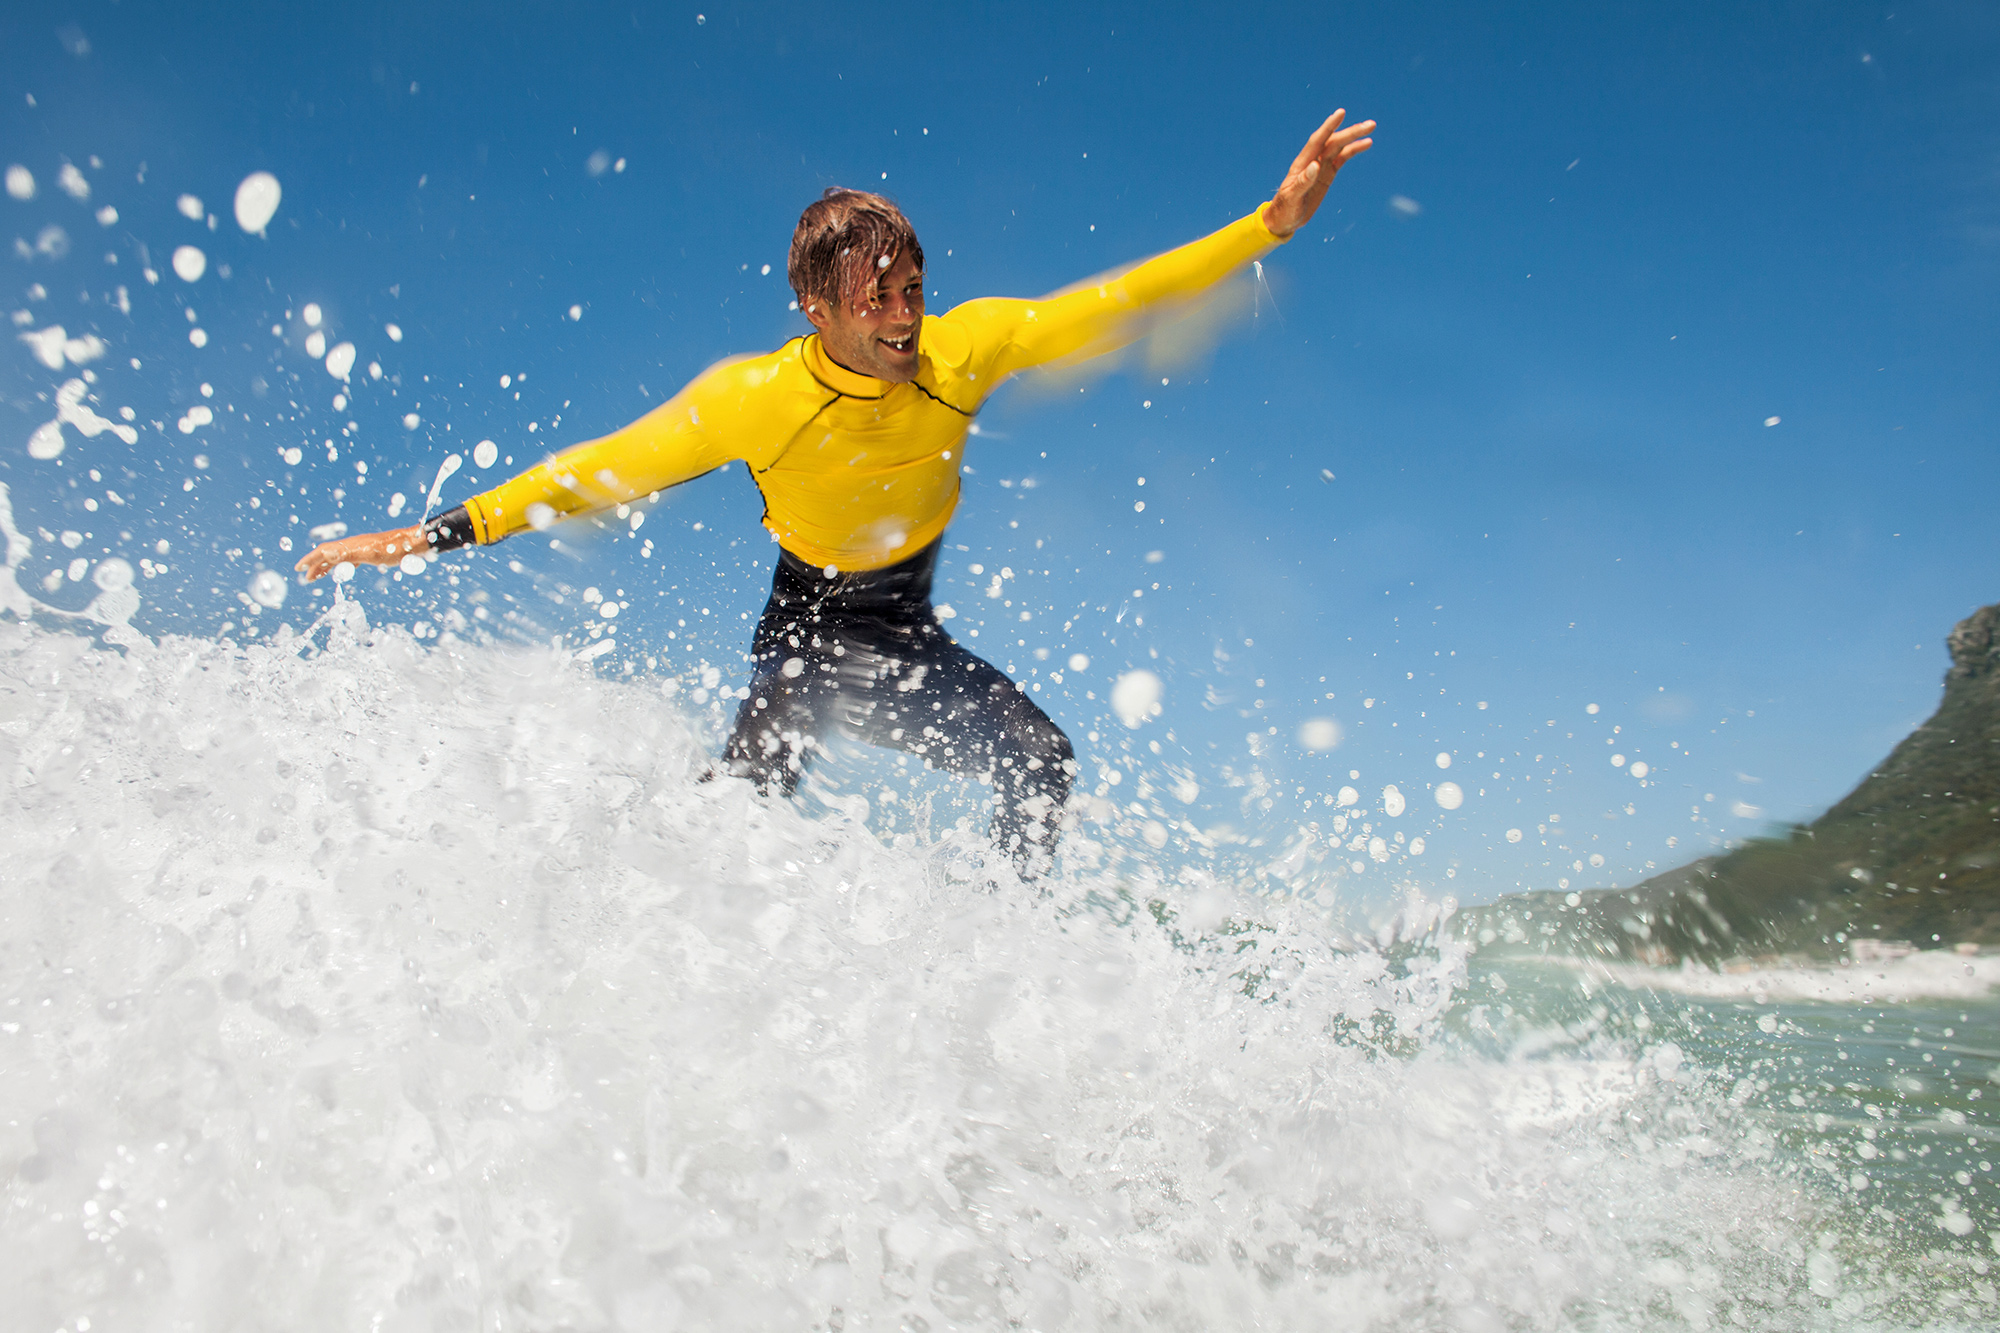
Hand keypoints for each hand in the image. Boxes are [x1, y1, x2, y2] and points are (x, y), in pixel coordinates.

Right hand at [294, 524, 427, 580]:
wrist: (414, 543)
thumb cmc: (394, 549)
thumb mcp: (370, 554)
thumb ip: (347, 553)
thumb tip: (325, 553)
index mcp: (351, 545)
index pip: (324, 551)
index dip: (310, 559)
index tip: (298, 569)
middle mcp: (354, 545)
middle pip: (328, 554)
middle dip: (315, 565)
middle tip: (305, 577)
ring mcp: (362, 548)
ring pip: (338, 557)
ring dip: (326, 566)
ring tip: (317, 577)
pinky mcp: (370, 552)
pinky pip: (349, 559)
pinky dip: (341, 566)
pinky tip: (342, 572)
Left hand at [1264, 110, 1376, 239]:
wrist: (1285, 219)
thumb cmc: (1285, 208)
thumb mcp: (1292, 197)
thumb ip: (1303, 182)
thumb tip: (1316, 165)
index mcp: (1302, 163)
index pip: (1317, 140)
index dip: (1329, 126)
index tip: (1341, 113)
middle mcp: (1313, 160)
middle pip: (1333, 141)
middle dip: (1351, 132)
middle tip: (1370, 124)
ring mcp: (1321, 166)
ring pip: (1340, 147)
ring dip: (1355, 137)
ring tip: (1371, 128)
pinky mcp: (1328, 174)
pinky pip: (1342, 158)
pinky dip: (1354, 150)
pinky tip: (1366, 143)